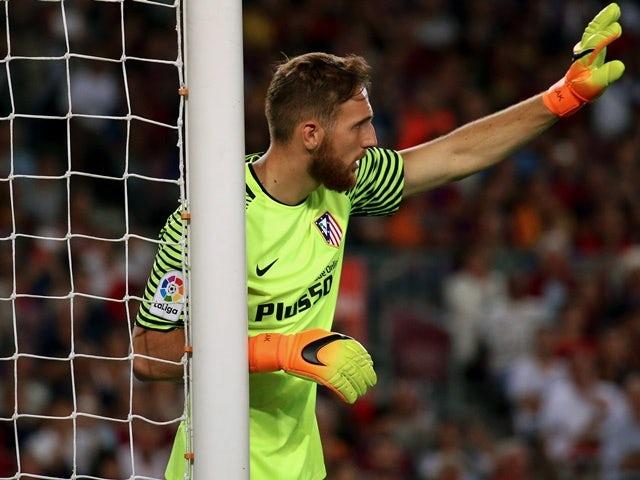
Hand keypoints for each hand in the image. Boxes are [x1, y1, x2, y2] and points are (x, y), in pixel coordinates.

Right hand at [249, 328, 376, 402]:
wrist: (287, 350)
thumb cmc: (301, 342)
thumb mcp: (323, 335)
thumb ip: (336, 341)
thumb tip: (347, 348)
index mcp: (340, 341)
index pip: (360, 352)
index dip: (367, 362)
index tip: (369, 368)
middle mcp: (340, 351)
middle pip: (359, 366)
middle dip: (366, 376)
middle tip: (370, 383)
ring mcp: (334, 363)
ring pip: (353, 378)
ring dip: (359, 387)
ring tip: (360, 392)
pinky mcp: (327, 375)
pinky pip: (342, 387)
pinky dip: (348, 394)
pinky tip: (350, 398)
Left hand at [543, 2, 624, 116]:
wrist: (568, 92)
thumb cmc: (581, 90)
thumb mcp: (594, 85)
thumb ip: (607, 75)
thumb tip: (620, 66)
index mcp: (585, 59)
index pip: (595, 44)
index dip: (605, 37)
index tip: (616, 29)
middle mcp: (584, 51)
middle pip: (593, 32)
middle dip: (603, 20)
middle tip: (615, 9)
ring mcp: (586, 49)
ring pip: (593, 30)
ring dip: (603, 19)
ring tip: (614, 10)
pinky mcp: (589, 49)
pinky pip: (595, 33)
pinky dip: (602, 25)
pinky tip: (610, 21)